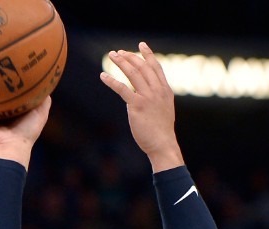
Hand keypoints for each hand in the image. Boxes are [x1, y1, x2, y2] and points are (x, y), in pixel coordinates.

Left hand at [100, 42, 183, 172]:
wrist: (163, 143)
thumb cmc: (161, 130)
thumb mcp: (164, 109)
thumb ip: (157, 98)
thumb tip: (146, 96)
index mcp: (165, 90)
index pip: (156, 67)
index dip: (148, 55)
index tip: (141, 45)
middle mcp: (157, 90)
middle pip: (142, 67)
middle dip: (130, 57)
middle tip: (118, 52)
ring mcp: (147, 96)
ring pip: (133, 73)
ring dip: (121, 62)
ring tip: (112, 56)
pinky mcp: (137, 105)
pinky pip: (122, 88)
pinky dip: (111, 81)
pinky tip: (103, 76)